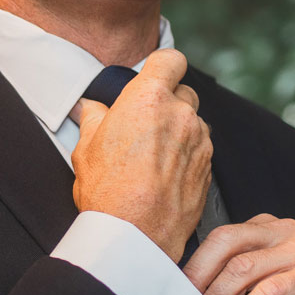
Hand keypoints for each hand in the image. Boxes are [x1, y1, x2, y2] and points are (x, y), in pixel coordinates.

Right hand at [71, 49, 210, 260]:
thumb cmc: (109, 193)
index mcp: (148, 98)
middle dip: (168, 102)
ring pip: (194, 122)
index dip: (162, 66)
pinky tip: (165, 174)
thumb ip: (93, 119)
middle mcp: (180, 113)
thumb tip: (91, 109)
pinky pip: (200, 149)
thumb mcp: (86, 149)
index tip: (153, 77)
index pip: (171, 59)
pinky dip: (187, 155)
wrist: (135, 236)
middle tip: (145, 125)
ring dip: (179, 131)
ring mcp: (199, 140)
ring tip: (153, 156)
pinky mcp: (208, 167)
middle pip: (184, 91)